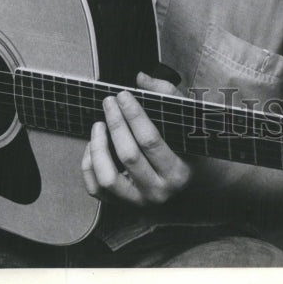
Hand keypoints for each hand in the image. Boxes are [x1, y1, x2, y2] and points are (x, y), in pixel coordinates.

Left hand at [81, 72, 191, 206]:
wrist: (192, 188)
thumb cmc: (189, 150)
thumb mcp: (187, 123)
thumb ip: (167, 95)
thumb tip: (141, 78)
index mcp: (177, 171)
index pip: (150, 140)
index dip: (133, 114)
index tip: (123, 95)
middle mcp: (157, 191)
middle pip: (128, 155)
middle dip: (115, 123)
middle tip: (109, 102)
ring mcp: (137, 201)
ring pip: (107, 178)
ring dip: (99, 147)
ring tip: (98, 124)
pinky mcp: (121, 205)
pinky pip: (96, 188)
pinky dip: (89, 165)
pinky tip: (94, 146)